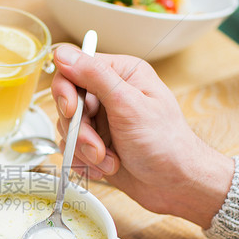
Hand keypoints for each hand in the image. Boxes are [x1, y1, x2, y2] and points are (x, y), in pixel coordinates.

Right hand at [51, 45, 233, 227]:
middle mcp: (109, 94)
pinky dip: (85, 161)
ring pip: (68, 128)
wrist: (175, 185)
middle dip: (79, 130)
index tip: (72, 111)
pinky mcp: (96, 143)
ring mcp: (101, 120)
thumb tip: (63, 53)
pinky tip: (107, 167)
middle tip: (97, 147)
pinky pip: (72, 149)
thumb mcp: (129, 105)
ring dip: (84, 150)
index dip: (66, 91)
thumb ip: (95, 76)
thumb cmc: (165, 144)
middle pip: (67, 102)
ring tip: (110, 160)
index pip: (74, 68)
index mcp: (121, 73)